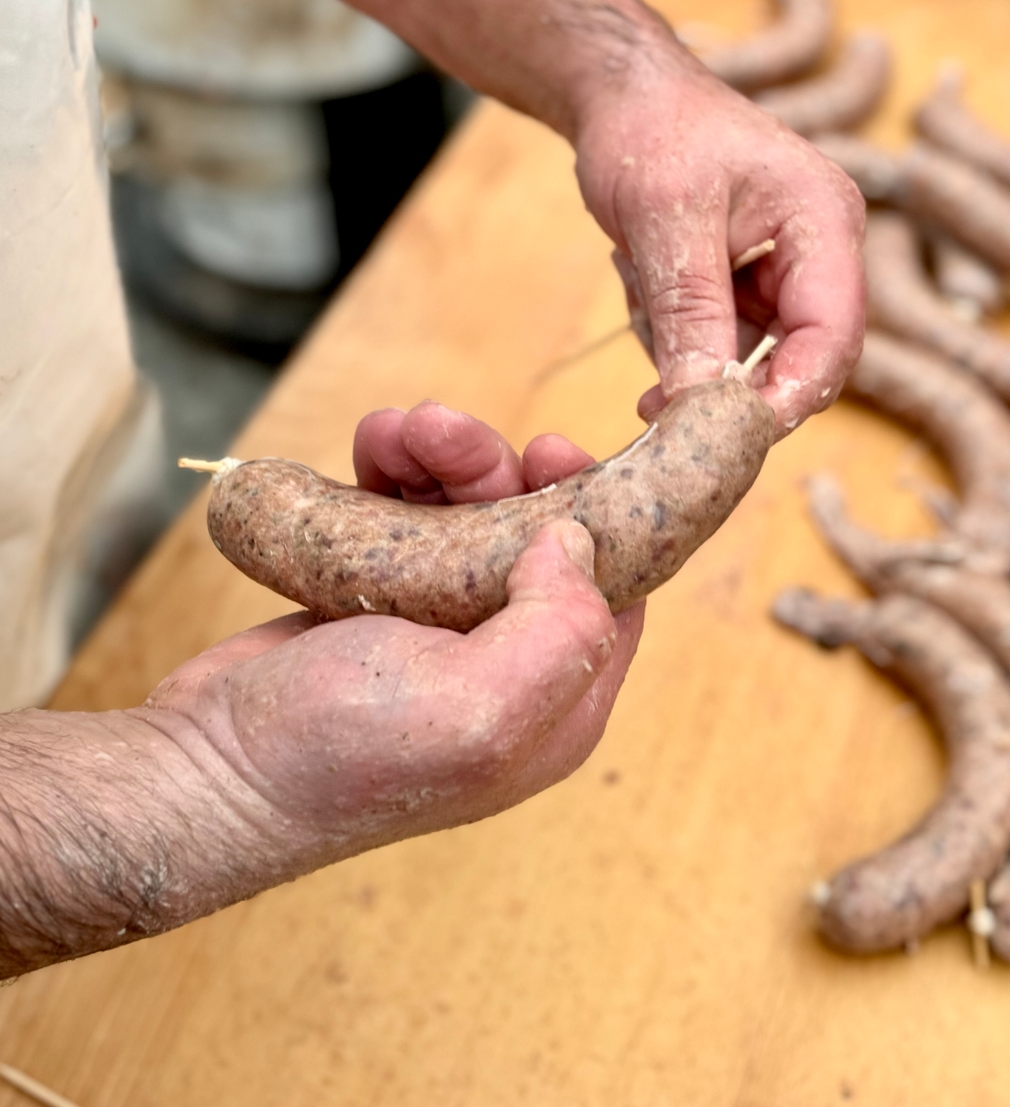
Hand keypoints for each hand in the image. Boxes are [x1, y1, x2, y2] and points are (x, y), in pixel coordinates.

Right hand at [0, 405, 642, 976]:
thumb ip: (557, 628)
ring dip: (437, 459)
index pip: (613, 589)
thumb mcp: (477, 708)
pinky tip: (366, 448)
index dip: (592, 510)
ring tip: (392, 430)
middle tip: (444, 430)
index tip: (548, 450)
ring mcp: (438, 632)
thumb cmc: (338, 755)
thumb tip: (578, 541)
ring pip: (465, 514)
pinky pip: (403, 518)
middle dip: (494, 470)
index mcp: (556, 703)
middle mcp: (506, 666)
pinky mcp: (375, 602)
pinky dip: (391, 475)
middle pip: (534, 534)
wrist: (204, 771)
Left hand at [262, 0, 863, 436]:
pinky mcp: (748, 280)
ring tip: (640, 277)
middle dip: (731, 383)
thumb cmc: (650, 132)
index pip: (833, 333)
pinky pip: (720, 338)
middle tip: (658, 404)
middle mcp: (821, 249)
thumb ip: (692, 315)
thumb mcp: (665, 223)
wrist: (619, 94)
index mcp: (825, 220)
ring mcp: (786, 267)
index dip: (789, 394)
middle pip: (801, 357)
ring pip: (752, 355)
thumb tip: (703, 407)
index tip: (725, 437)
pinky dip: (677, 330)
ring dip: (690, 348)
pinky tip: (642, 275)